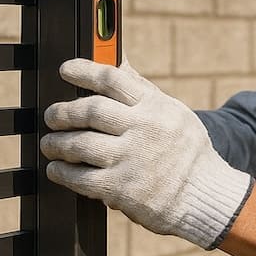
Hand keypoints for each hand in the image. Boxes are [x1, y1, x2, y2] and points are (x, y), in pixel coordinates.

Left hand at [40, 58, 252, 249]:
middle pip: (90, 111)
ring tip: (51, 143)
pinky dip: (62, 172)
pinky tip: (58, 169)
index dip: (83, 70)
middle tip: (52, 116)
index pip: (112, 78)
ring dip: (57, 143)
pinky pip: (80, 178)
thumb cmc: (187, 152)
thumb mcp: (173, 112)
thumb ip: (142, 89)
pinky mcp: (120, 189)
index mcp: (155, 106)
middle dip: (62, 112)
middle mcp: (143, 129)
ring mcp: (131, 159)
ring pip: (79, 144)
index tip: (66, 70)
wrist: (205, 196)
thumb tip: (117, 58)